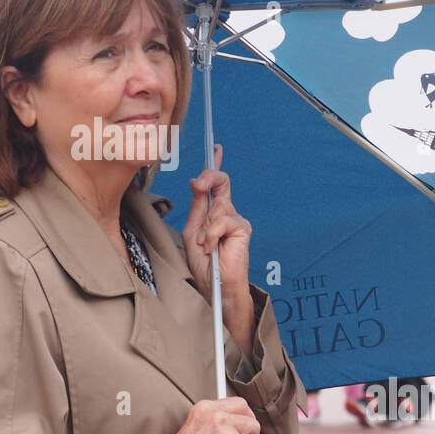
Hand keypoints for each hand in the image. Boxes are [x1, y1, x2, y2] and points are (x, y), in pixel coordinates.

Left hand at [182, 143, 252, 317]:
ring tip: (205, 244)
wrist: (216, 285)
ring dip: (205, 227)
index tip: (215, 148)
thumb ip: (196, 208)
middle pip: (220, 182)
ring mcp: (236, 220)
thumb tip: (196, 182)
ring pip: (218, 205)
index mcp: (213, 212)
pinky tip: (213, 248)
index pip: (215, 184)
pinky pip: (222, 221)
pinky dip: (212, 235)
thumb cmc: (204, 264)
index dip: (214, 166)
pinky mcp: (243, 228)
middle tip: (198, 183)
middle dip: (209, 178)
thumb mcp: (192, 232)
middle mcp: (226, 212)